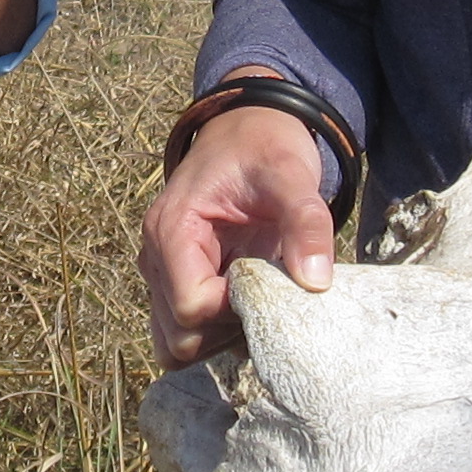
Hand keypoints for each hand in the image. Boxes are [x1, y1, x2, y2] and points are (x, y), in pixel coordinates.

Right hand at [141, 104, 336, 366]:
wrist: (249, 127)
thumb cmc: (265, 147)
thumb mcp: (291, 174)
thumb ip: (306, 223)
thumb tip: (315, 282)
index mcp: (172, 229)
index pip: (191, 307)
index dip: (235, 309)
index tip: (269, 280)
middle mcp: (155, 256)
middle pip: (180, 336)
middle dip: (228, 329)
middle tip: (267, 293)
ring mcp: (162, 273)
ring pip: (177, 344)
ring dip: (221, 337)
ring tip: (258, 297)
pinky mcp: (176, 282)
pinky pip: (186, 333)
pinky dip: (216, 334)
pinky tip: (247, 303)